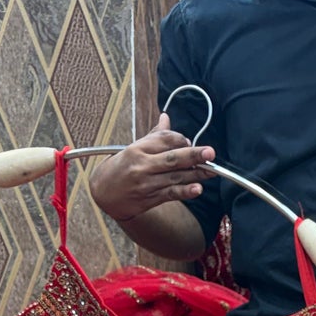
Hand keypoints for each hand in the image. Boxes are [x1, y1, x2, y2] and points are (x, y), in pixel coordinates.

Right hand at [88, 112, 214, 223]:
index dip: (181, 140)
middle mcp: (142, 165)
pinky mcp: (150, 198)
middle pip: (172, 158)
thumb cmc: (122, 166)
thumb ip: (154, 135)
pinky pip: (171, 194)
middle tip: (210, 152)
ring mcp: (146, 183)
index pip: (164, 140)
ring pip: (175, 177)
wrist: (104, 193)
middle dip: (193, 155)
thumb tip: (166, 117)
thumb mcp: (134, 147)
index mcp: (138, 148)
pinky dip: (185, 192)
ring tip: (211, 171)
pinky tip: (197, 189)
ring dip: (195, 174)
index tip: (189, 143)